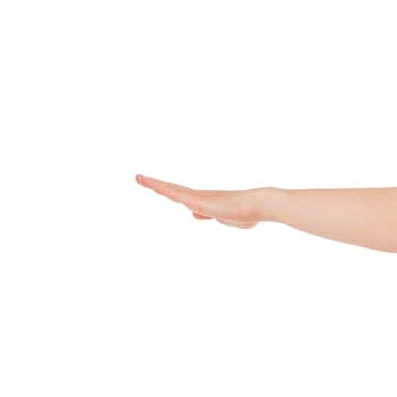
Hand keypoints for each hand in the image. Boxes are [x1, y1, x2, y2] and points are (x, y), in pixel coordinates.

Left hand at [135, 174, 266, 227]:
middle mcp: (199, 196)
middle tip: (139, 178)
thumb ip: (210, 215)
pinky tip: (155, 187)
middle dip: (156, 184)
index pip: (180, 195)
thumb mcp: (225, 218)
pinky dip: (166, 190)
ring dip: (155, 185)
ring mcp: (199, 198)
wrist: (258, 205)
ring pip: (172, 190)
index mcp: (203, 201)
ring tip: (138, 179)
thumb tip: (193, 213)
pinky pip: (179, 195)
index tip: (156, 187)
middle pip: (172, 189)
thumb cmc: (247, 214)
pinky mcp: (201, 201)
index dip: (168, 191)